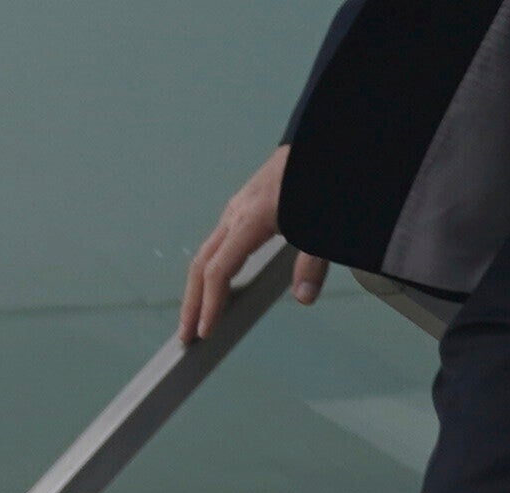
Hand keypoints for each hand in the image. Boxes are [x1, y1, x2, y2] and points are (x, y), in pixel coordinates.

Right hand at [181, 143, 326, 347]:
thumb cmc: (320, 176)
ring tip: (197, 317)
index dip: (209, 304)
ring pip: (206, 253)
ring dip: (197, 288)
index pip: (218, 270)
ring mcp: (237, 207)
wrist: (322, 140)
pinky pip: (218, 242)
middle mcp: (236, 213)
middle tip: (186, 336)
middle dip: (191, 303)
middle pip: (200, 265)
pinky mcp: (243, 205)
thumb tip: (304, 298)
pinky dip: (210, 269)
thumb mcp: (323, 224)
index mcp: (252, 218)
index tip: (205, 332)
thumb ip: (313, 263)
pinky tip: (217, 284)